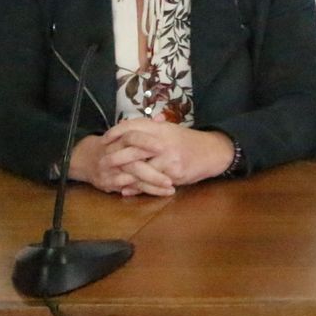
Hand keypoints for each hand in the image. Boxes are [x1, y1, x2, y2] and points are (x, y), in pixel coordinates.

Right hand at [68, 132, 176, 196]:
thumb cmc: (113, 144)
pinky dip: (143, 190)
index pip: (131, 136)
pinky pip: (127, 187)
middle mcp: (113, 153)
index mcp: (119, 138)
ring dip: (153, 183)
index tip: (164, 146)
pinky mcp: (108, 182)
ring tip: (171, 187)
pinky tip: (159, 192)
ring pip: (133, 176)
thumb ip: (145, 126)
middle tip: (174, 173)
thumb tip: (161, 118)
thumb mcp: (125, 132)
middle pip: (133, 159)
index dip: (147, 141)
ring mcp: (110, 169)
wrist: (86, 158)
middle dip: (153, 166)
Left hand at [96, 116, 235, 189]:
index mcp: (162, 129)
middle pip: (132, 147)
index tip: (104, 140)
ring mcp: (169, 158)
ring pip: (140, 168)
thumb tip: (126, 128)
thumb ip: (150, 129)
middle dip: (115, 156)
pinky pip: (151, 182)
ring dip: (124, 175)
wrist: (213, 152)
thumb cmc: (188, 142)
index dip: (116, 132)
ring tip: (111, 179)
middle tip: (102, 163)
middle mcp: (164, 142)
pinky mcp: (174, 173)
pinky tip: (127, 189)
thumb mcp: (170, 130)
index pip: (133, 126)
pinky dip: (137, 187)